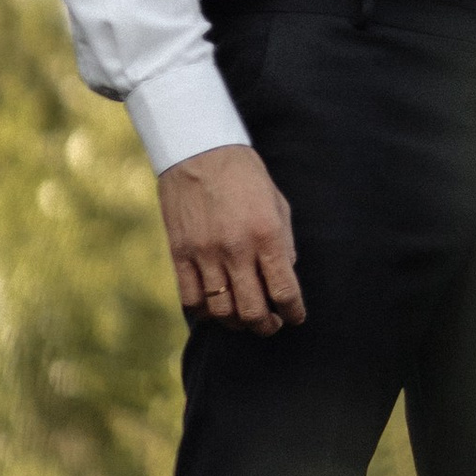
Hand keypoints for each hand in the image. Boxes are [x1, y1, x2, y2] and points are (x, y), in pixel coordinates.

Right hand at [156, 143, 305, 333]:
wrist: (199, 149)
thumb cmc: (244, 174)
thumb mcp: (277, 202)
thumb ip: (284, 242)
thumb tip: (286, 277)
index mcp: (266, 234)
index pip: (284, 291)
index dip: (293, 312)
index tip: (296, 317)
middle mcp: (236, 249)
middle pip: (252, 311)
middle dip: (267, 326)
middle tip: (272, 324)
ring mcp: (205, 254)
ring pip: (222, 312)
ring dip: (237, 323)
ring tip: (245, 318)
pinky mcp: (180, 254)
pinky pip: (191, 300)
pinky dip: (206, 312)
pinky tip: (216, 308)